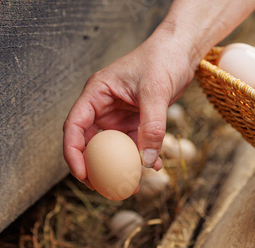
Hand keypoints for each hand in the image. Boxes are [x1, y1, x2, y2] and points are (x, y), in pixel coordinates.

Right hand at [63, 0, 254, 186]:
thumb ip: (152, 126)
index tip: (82, 174)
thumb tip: (146, 162)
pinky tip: (156, 166)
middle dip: (94, 167)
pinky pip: (133, 144)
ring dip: (119, 167)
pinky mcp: (134, 120)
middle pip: (89, 142)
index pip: (74, 126)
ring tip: (132, 186)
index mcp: (96, 94)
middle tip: (104, 188)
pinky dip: (141, 157)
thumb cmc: (163, 59)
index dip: (73, 152)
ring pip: (111, 148)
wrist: (180, 52)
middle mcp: (103, 106)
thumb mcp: (156, 92)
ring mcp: (118, 114)